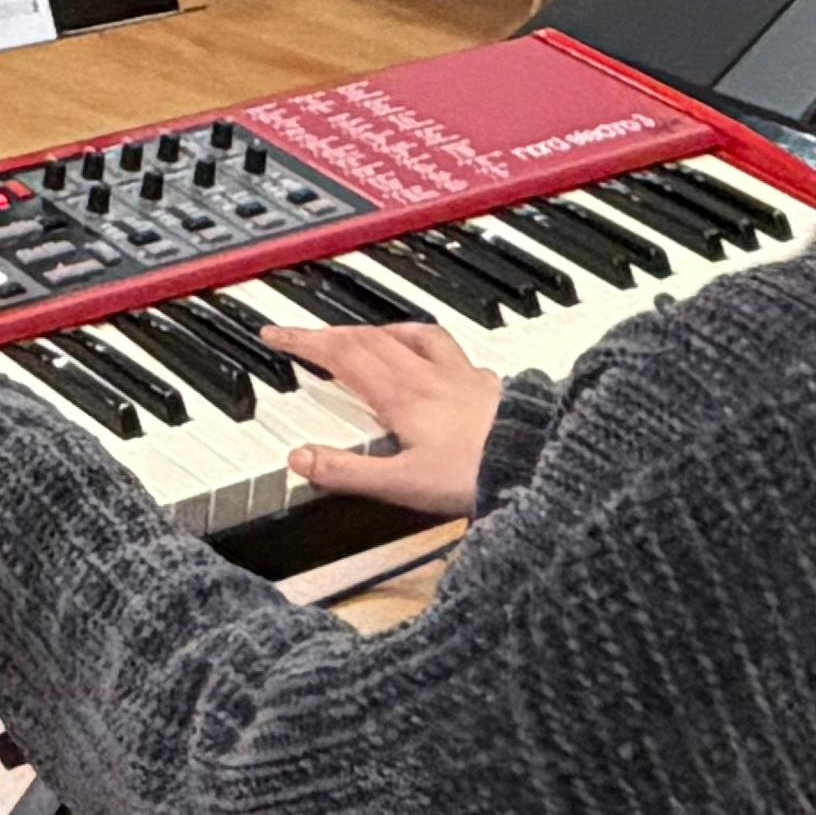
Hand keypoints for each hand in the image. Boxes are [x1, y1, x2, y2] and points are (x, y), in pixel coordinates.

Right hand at [262, 320, 505, 520]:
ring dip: (379, 329)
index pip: (342, 355)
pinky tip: (435, 358)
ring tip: (365, 333)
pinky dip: (428, 343)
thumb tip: (300, 459)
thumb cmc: (475, 476)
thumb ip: (347, 472)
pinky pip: (450, 350)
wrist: (540, 464)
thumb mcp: (401, 485)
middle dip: (330, 332)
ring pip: (412, 335)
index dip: (304, 342)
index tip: (275, 335)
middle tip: (304, 335)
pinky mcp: (486, 384)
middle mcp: (428, 375)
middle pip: (371, 339)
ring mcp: (460, 375)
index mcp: (401, 395)